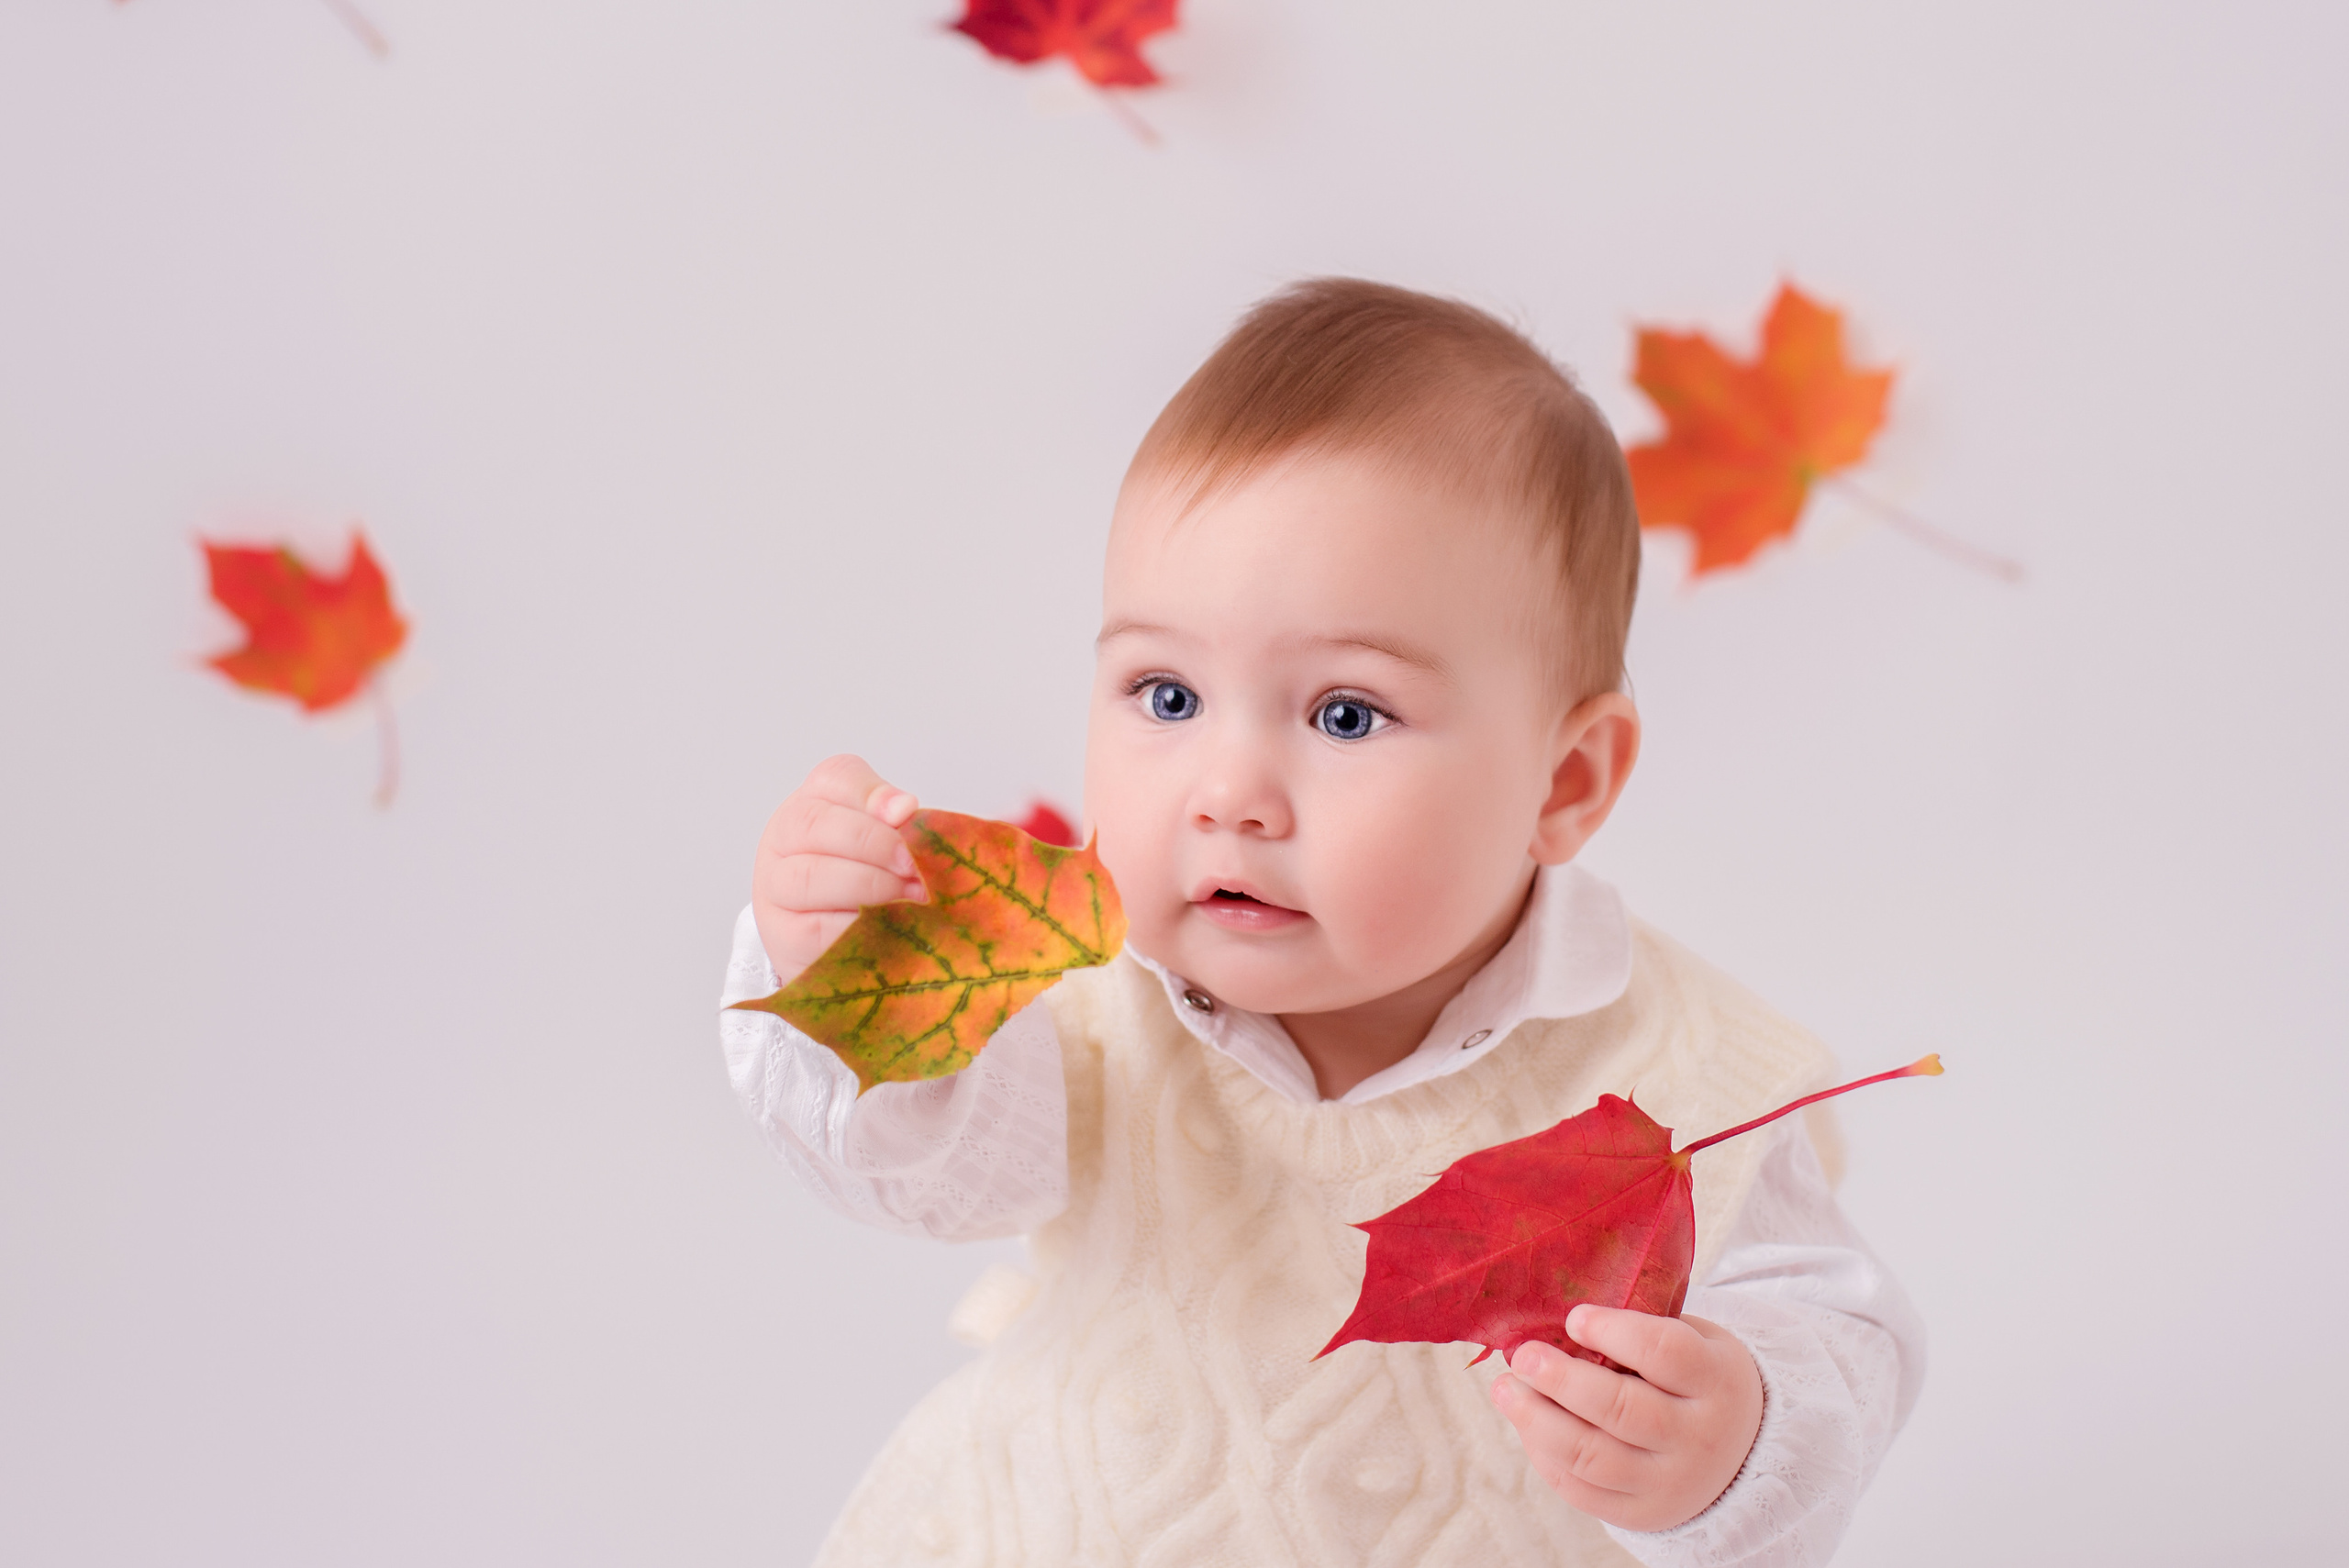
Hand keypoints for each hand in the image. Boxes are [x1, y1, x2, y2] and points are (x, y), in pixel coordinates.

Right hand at [750, 754, 924, 984]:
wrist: (831, 941)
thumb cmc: (866, 880)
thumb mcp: (884, 842)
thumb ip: (895, 821)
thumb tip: (904, 807)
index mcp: (812, 802)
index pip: (834, 778)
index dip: (870, 793)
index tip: (907, 811)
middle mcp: (783, 838)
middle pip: (815, 823)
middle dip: (874, 842)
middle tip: (914, 866)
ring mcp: (776, 887)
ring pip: (810, 876)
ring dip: (870, 885)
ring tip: (911, 897)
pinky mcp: (784, 935)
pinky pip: (817, 928)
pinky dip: (858, 926)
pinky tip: (889, 926)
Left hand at [1491, 1305, 1763, 1532]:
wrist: (1742, 1452)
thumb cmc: (1697, 1378)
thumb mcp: (1695, 1341)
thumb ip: (1643, 1329)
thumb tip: (1559, 1319)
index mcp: (1715, 1380)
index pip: (1665, 1353)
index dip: (1614, 1332)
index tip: (1574, 1318)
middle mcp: (1698, 1437)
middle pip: (1621, 1409)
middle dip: (1562, 1380)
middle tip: (1524, 1356)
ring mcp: (1671, 1482)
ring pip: (1593, 1457)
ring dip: (1538, 1421)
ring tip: (1506, 1390)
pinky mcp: (1643, 1513)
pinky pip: (1582, 1491)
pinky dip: (1545, 1457)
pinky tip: (1527, 1425)